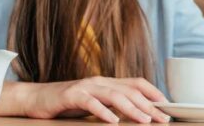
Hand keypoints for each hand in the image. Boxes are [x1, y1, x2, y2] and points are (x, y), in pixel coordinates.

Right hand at [22, 77, 169, 123]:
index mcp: (107, 82)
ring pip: (114, 96)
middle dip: (149, 105)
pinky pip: (91, 104)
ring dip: (132, 108)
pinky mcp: (72, 96)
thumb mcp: (94, 102)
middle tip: (163, 118)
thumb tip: (135, 113)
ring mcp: (86, 87)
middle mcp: (99, 81)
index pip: (136, 83)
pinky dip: (103, 112)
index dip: (153, 92)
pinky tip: (113, 122)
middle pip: (130, 91)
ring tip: (145, 120)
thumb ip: (111, 104)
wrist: (35, 98)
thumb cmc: (66, 103)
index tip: (167, 105)